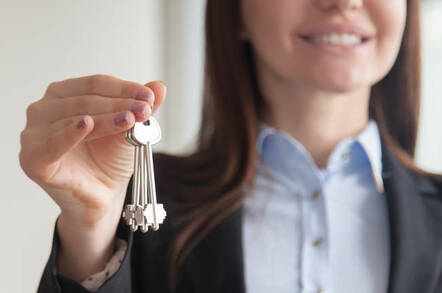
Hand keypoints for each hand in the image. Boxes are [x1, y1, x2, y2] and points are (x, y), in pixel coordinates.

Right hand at [19, 74, 165, 227]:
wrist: (103, 196)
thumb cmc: (109, 159)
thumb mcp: (129, 129)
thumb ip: (140, 107)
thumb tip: (159, 86)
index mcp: (64, 95)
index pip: (96, 84)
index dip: (124, 88)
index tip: (149, 97)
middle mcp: (44, 109)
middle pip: (86, 99)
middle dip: (120, 103)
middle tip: (145, 109)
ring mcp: (34, 133)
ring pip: (76, 117)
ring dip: (107, 117)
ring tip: (131, 120)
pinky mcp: (34, 159)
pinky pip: (52, 144)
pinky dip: (70, 134)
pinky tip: (87, 124)